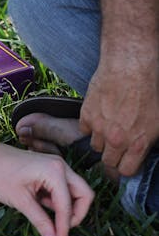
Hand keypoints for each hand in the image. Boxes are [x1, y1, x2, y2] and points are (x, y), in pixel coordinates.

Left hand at [0, 141, 93, 235]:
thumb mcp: (20, 201)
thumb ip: (40, 221)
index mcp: (55, 171)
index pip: (67, 206)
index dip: (65, 229)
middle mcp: (60, 167)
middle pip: (83, 196)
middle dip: (75, 216)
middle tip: (60, 231)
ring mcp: (56, 168)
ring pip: (74, 193)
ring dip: (64, 209)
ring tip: (41, 214)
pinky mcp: (49, 172)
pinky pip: (60, 190)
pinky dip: (54, 202)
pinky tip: (37, 204)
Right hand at [80, 61, 158, 175]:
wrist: (131, 64)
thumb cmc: (150, 88)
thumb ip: (148, 141)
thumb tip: (141, 151)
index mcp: (137, 144)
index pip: (126, 171)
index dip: (127, 166)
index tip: (128, 161)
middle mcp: (116, 140)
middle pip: (108, 162)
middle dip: (114, 156)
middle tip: (119, 144)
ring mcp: (99, 129)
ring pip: (96, 146)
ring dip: (102, 140)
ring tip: (110, 126)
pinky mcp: (87, 115)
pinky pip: (85, 129)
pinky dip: (91, 125)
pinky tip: (100, 114)